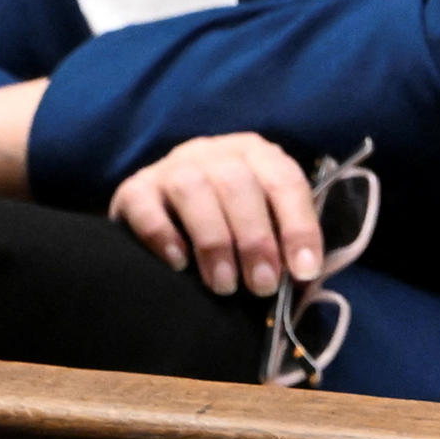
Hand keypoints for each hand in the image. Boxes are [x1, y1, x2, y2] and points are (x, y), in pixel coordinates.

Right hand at [110, 132, 322, 294]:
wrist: (162, 217)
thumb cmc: (226, 228)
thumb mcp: (262, 227)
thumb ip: (284, 246)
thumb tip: (305, 280)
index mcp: (255, 154)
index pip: (283, 180)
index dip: (298, 226)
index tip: (304, 271)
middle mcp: (213, 152)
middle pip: (237, 184)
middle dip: (255, 240)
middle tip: (262, 286)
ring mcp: (171, 166)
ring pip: (193, 189)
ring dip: (214, 241)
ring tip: (224, 285)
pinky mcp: (134, 188)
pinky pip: (145, 206)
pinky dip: (163, 235)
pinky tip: (178, 264)